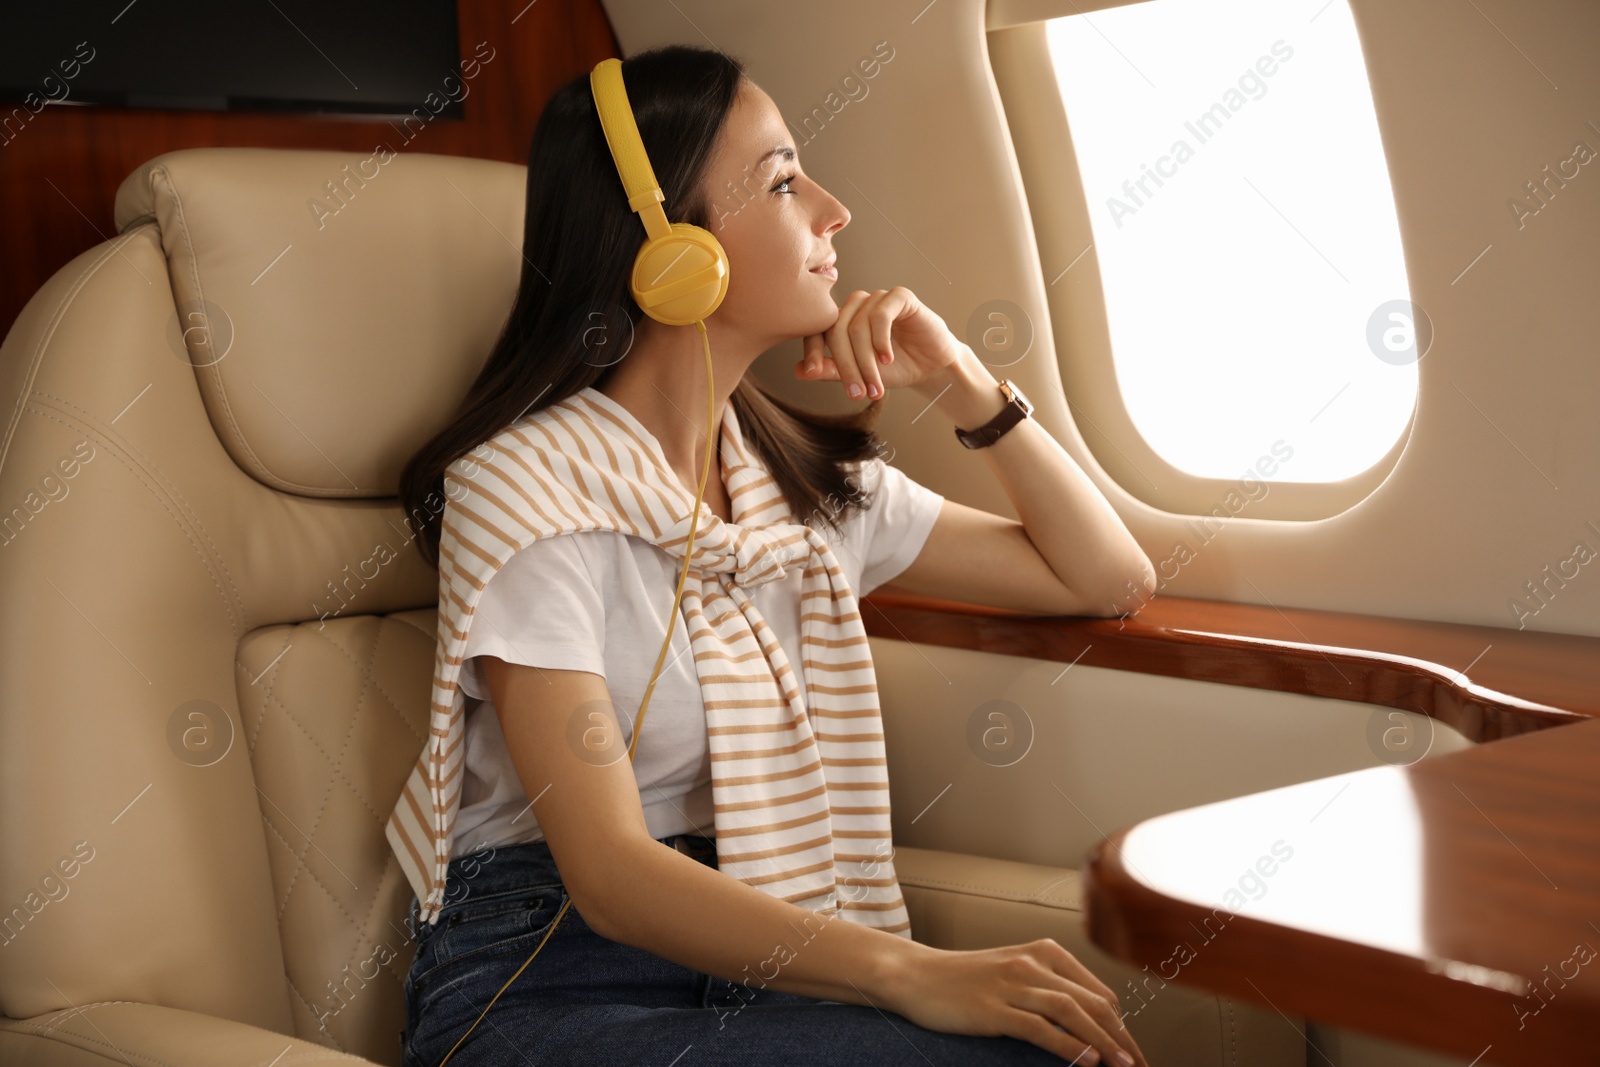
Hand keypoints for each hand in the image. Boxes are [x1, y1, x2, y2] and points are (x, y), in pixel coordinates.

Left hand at [797, 287, 964, 399]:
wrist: (932, 367)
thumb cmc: (895, 368)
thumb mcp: (860, 374)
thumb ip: (831, 370)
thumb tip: (799, 371)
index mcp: (842, 320)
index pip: (818, 330)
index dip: (811, 350)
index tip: (810, 372)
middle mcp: (856, 305)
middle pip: (838, 331)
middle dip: (846, 366)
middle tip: (856, 393)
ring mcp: (877, 298)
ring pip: (858, 327)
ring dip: (866, 361)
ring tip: (876, 386)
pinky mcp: (900, 297)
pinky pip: (880, 316)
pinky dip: (881, 341)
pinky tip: (887, 359)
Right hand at [881, 939, 1150, 1065]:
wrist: (916, 976)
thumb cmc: (965, 980)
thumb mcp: (1014, 974)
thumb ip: (1049, 990)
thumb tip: (1090, 1025)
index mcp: (1044, 952)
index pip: (1098, 992)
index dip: (1122, 1026)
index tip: (1133, 1053)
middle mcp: (1032, 962)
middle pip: (1091, 1003)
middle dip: (1122, 1038)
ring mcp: (1011, 983)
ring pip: (1071, 1011)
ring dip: (1104, 1041)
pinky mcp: (992, 1007)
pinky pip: (1038, 1026)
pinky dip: (1067, 1044)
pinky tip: (1086, 1061)